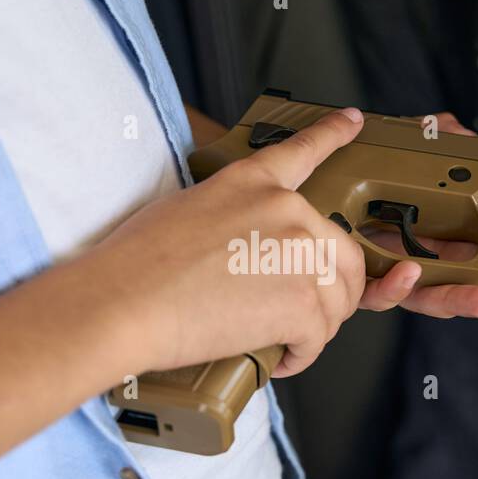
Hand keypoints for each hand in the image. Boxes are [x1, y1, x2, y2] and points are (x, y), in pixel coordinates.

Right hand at [90, 107, 378, 377]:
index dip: (333, 134)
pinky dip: (300, 355)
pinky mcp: (302, 304)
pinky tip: (277, 357)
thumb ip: (231, 216)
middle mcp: (287, 211)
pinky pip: (320, 337)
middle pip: (345, 254)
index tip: (352, 121)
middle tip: (302, 314)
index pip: (304, 151)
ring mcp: (300, 255)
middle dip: (334, 291)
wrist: (124, 302)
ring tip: (279, 340)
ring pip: (339, 300)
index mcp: (254, 182)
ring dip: (315, 328)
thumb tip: (243, 248)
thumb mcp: (185, 209)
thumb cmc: (137, 265)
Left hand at [358, 111, 477, 320]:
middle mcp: (418, 261)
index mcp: (434, 237)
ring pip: (432, 297)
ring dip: (462, 298)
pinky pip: (378, 295)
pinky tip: (409, 272)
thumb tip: (462, 133)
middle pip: (471, 275)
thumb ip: (432, 143)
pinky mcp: (357, 286)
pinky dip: (396, 287)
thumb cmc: (352, 188)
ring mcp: (391, 277)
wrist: (307, 204)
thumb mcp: (397, 158)